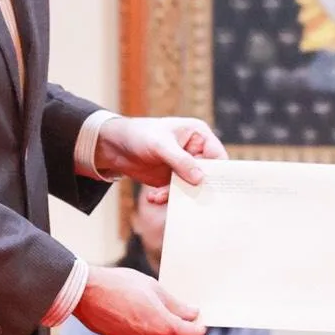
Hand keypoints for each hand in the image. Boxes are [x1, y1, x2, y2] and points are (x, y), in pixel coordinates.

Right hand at [74, 265, 204, 334]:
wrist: (86, 292)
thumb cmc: (119, 286)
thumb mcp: (154, 289)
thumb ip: (176, 305)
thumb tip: (192, 313)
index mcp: (162, 327)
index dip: (199, 326)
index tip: (198, 316)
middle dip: (181, 324)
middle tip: (179, 305)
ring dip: (162, 324)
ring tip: (154, 303)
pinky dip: (147, 326)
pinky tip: (138, 309)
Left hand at [95, 116, 226, 193]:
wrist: (115, 146)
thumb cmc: (140, 134)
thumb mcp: (160, 145)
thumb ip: (181, 161)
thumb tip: (200, 179)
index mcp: (199, 135)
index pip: (217, 155)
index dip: (218, 171)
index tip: (212, 186)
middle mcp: (195, 151)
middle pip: (207, 174)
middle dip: (197, 187)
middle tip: (189, 199)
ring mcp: (185, 166)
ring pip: (192, 186)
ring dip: (178, 194)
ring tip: (159, 196)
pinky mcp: (173, 178)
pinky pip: (177, 192)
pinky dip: (166, 196)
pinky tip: (153, 197)